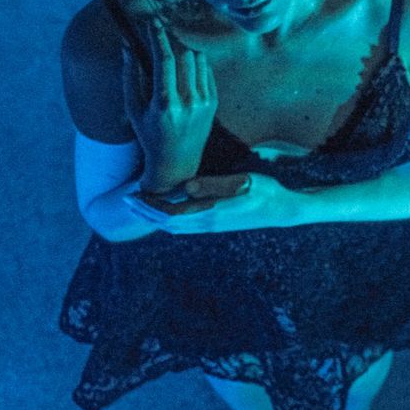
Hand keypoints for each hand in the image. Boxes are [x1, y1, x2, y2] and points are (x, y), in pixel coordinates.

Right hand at [122, 16, 215, 184]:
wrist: (178, 162)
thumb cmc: (150, 135)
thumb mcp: (133, 110)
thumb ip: (129, 77)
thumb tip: (127, 47)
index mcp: (165, 104)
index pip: (164, 60)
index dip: (158, 37)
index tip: (152, 23)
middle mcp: (188, 102)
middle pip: (184, 55)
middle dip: (171, 39)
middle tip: (160, 31)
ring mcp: (204, 102)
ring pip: (198, 59)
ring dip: (184, 49)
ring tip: (171, 49)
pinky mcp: (213, 102)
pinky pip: (206, 70)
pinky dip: (195, 62)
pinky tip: (184, 65)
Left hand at [128, 172, 300, 234]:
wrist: (283, 210)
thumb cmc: (265, 191)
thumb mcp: (242, 181)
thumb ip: (214, 184)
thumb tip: (186, 186)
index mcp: (210, 212)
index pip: (169, 213)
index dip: (148, 205)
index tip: (133, 194)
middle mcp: (207, 223)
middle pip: (167, 223)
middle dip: (145, 212)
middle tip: (126, 200)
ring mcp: (211, 226)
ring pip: (175, 227)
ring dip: (154, 217)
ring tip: (140, 206)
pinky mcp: (216, 225)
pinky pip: (185, 227)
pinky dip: (169, 221)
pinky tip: (165, 214)